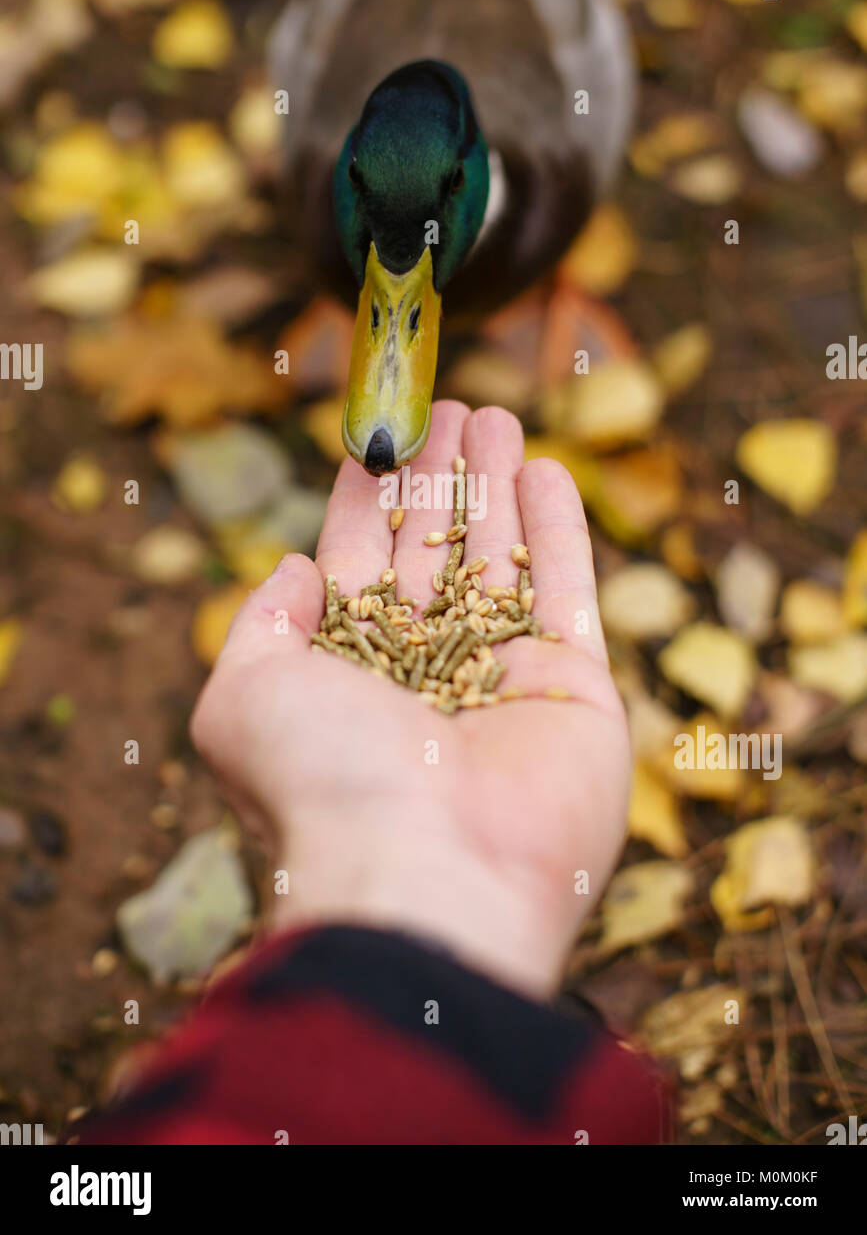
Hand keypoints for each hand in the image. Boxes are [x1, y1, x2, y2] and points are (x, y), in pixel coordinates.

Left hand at [191, 403, 630, 996]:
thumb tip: (294, 570)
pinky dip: (561, 532)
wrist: (427, 875)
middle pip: (435, 553)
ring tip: (497, 415)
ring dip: (497, 485)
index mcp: (349, 677)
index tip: (373, 438)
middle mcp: (426, 677)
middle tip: (447, 406)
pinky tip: (549, 470)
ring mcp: (504, 683)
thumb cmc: (322, 782)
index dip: (366, 499)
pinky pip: (568, 594)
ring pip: (503, 560)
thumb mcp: (242, 696)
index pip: (359, 565)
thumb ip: (258, 628)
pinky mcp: (576, 692)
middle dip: (438, 478)